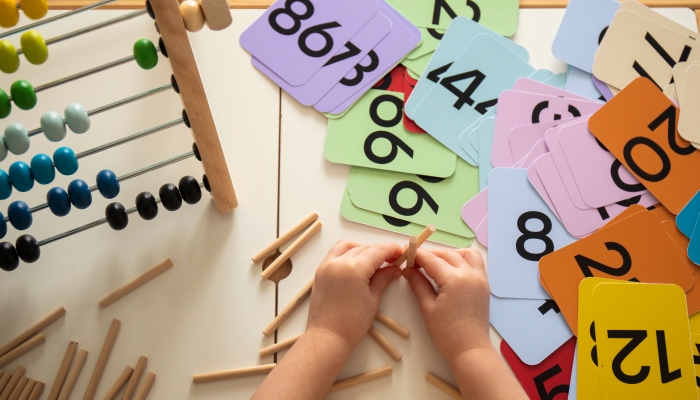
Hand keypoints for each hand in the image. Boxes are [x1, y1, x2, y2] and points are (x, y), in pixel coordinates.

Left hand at [306, 240, 402, 349]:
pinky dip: (347, 254)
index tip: (401, 253)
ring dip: (361, 249)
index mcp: (354, 268)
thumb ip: (384, 278)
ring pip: (347, 246)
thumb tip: (395, 269)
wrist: (327, 337)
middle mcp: (338, 262)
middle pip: (363, 248)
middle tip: (391, 261)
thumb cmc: (352, 323)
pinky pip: (335, 254)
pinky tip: (356, 265)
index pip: (377, 251)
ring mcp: (326, 265)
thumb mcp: (373, 299)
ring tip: (372, 262)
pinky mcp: (320, 272)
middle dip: (379, 252)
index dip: (392, 250)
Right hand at [403, 248, 490, 364]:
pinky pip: (475, 263)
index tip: (407, 252)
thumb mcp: (427, 307)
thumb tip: (408, 270)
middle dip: (431, 254)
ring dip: (450, 254)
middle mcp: (470, 274)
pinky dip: (463, 260)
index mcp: (455, 279)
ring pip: (465, 254)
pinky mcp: (484, 285)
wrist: (470, 349)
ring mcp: (480, 279)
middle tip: (416, 262)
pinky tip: (451, 270)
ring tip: (436, 264)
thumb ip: (418, 284)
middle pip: (448, 254)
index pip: (432, 259)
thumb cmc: (447, 333)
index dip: (418, 255)